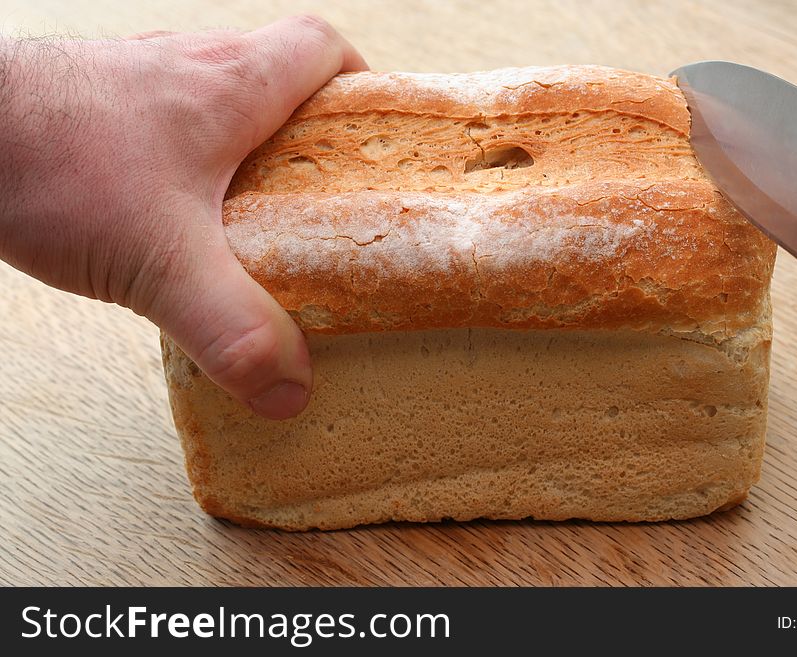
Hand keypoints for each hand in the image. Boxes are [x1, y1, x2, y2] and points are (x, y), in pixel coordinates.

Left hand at [0, 16, 366, 418]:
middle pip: (281, 74)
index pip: (321, 47)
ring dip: (253, 146)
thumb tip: (289, 388)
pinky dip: (196, 160)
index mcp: (229, 85)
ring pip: (225, 97)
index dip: (360, 85)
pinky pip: (174, 121)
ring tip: (260, 214)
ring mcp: (142, 83)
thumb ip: (232, 328)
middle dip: (314, 130)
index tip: (371, 140)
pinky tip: (180, 214)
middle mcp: (190, 68)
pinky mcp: (102, 108)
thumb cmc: (50, 165)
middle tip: (324, 196)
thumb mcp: (159, 262)